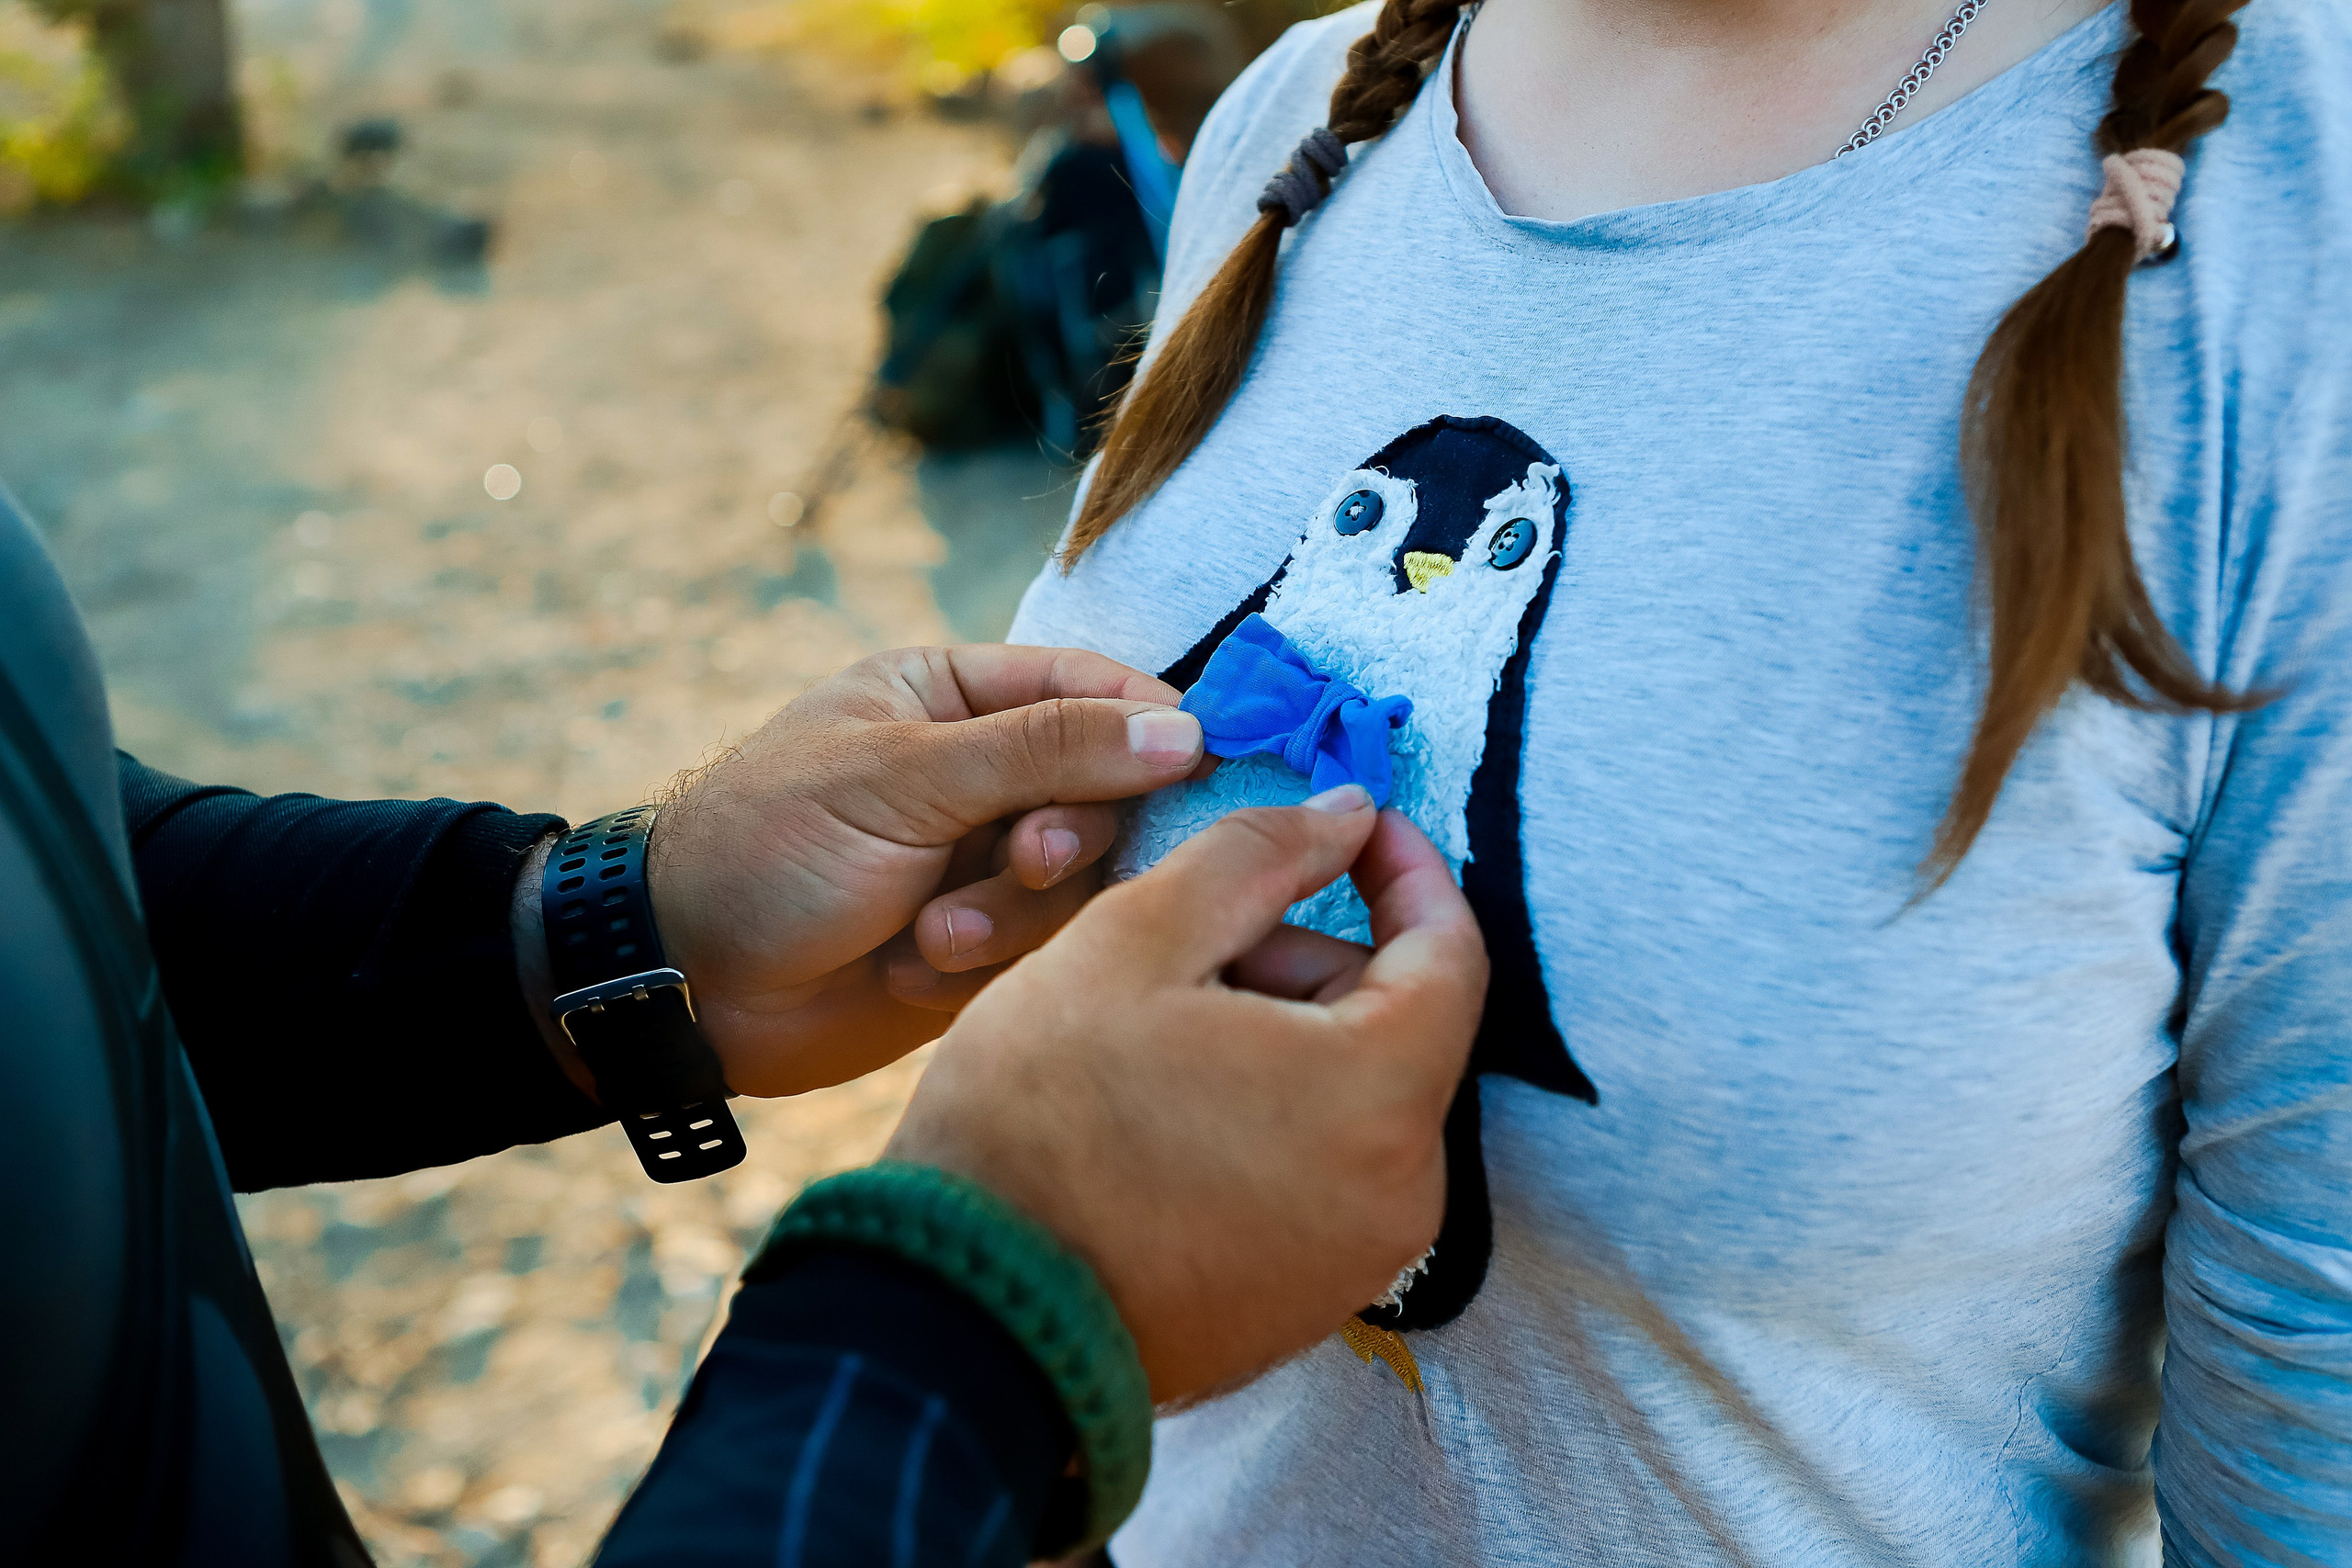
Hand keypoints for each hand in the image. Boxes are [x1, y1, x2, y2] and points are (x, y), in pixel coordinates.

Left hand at [521, 646, 1205, 1098]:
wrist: (682, 985)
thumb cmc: (767, 848)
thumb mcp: (902, 779)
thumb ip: (1044, 752)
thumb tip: (1184, 731)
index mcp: (953, 697)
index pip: (1092, 690)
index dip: (1151, 727)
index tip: (1196, 764)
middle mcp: (980, 775)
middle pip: (1105, 794)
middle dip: (1065, 838)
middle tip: (1027, 861)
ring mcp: (983, 863)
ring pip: (1080, 883)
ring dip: (1011, 913)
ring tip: (934, 936)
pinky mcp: (982, 948)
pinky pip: (1042, 950)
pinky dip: (982, 962)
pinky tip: (909, 968)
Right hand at [886, 787, 1487, 1402]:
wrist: (962, 1312)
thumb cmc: (1039, 1117)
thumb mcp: (1135, 939)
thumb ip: (1257, 855)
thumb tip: (1347, 812)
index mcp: (1378, 1095)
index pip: (1451, 951)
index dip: (1405, 870)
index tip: (1353, 826)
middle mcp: (1398, 1194)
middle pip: (1393, 1028)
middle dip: (1305, 961)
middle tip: (1192, 942)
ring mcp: (1355, 1263)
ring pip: (1352, 1101)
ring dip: (1279, 1040)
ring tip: (1155, 1031)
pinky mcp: (1306, 1307)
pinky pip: (1321, 1175)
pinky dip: (1268, 1119)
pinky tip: (1165, 1109)